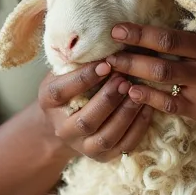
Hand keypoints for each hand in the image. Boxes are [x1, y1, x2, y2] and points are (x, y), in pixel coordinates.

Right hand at [38, 62, 153, 161]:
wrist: (65, 119)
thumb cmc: (71, 84)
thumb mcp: (66, 68)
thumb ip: (80, 58)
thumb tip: (108, 37)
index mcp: (48, 101)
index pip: (62, 91)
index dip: (84, 78)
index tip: (106, 64)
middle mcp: (62, 129)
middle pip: (85, 120)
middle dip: (108, 100)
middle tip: (125, 80)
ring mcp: (82, 146)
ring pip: (104, 138)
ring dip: (124, 115)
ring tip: (138, 94)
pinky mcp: (101, 157)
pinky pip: (122, 147)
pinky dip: (137, 129)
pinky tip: (146, 108)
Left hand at [105, 22, 195, 127]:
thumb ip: (194, 19)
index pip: (169, 38)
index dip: (140, 33)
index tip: (116, 29)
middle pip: (161, 64)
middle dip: (130, 58)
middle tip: (105, 53)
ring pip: (163, 85)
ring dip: (133, 77)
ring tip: (110, 70)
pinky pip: (169, 106)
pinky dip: (147, 99)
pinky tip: (130, 91)